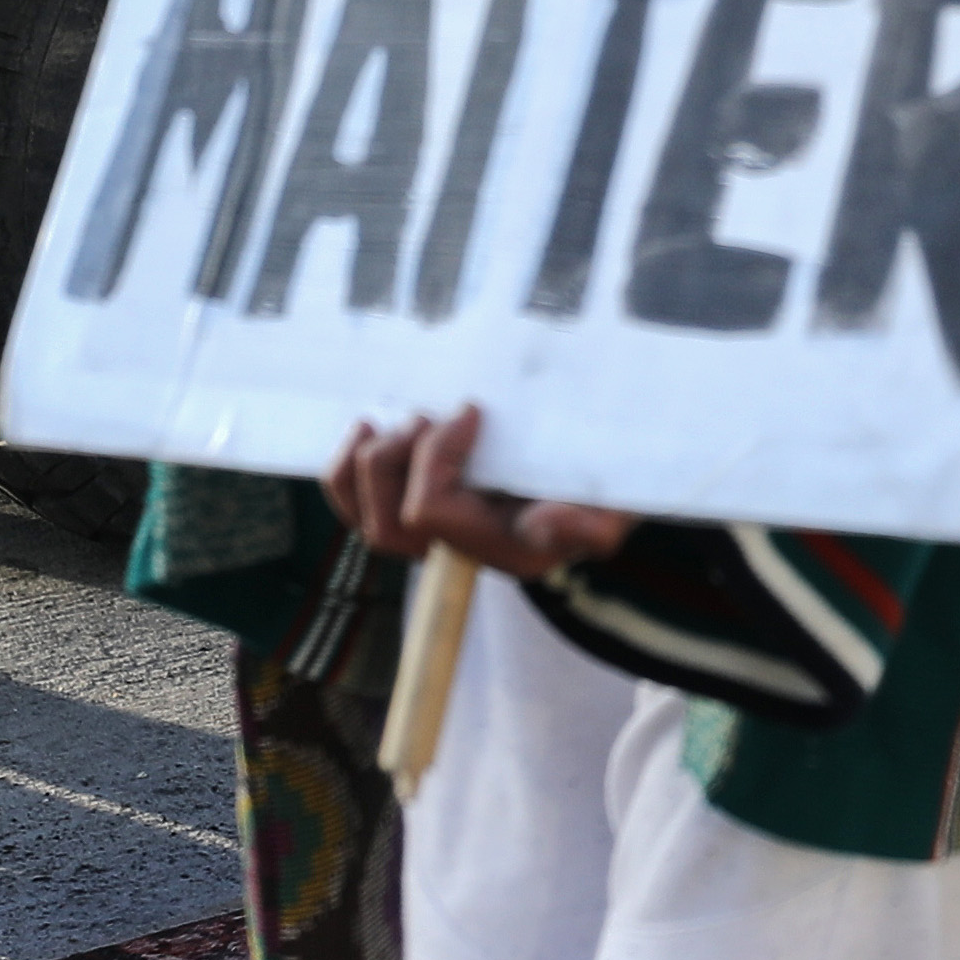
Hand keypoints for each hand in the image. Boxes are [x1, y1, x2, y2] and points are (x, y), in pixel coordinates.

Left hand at [321, 407, 632, 581]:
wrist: (601, 471)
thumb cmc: (605, 483)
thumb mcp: (613, 502)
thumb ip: (591, 522)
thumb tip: (546, 523)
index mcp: (501, 547)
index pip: (431, 514)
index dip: (435, 458)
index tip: (472, 410)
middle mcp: (460, 549)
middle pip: (386, 526)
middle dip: (393, 462)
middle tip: (427, 415)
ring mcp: (433, 533)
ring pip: (363, 520)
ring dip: (369, 464)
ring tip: (406, 420)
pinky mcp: (415, 507)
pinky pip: (355, 507)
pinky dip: (346, 470)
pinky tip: (367, 427)